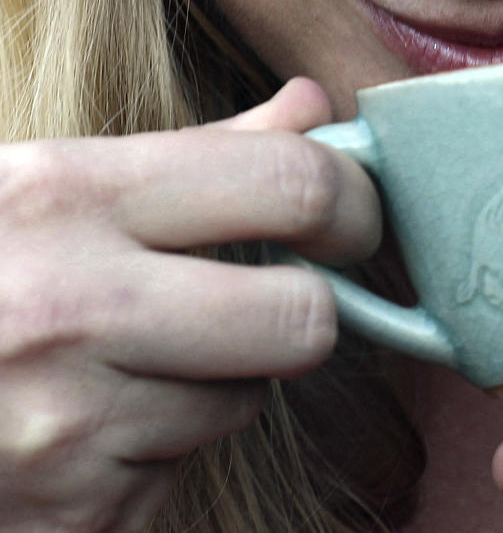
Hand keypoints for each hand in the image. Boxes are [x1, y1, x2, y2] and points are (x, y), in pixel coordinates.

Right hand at [0, 78, 379, 532]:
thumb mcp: (53, 181)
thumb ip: (201, 150)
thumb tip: (314, 107)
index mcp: (71, 194)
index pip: (291, 185)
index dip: (352, 200)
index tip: (351, 214)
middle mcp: (70, 308)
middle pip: (303, 318)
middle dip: (304, 308)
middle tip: (271, 293)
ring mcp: (64, 427)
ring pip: (242, 402)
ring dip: (215, 381)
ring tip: (126, 357)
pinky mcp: (67, 519)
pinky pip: (176, 475)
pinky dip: (153, 450)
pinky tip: (82, 421)